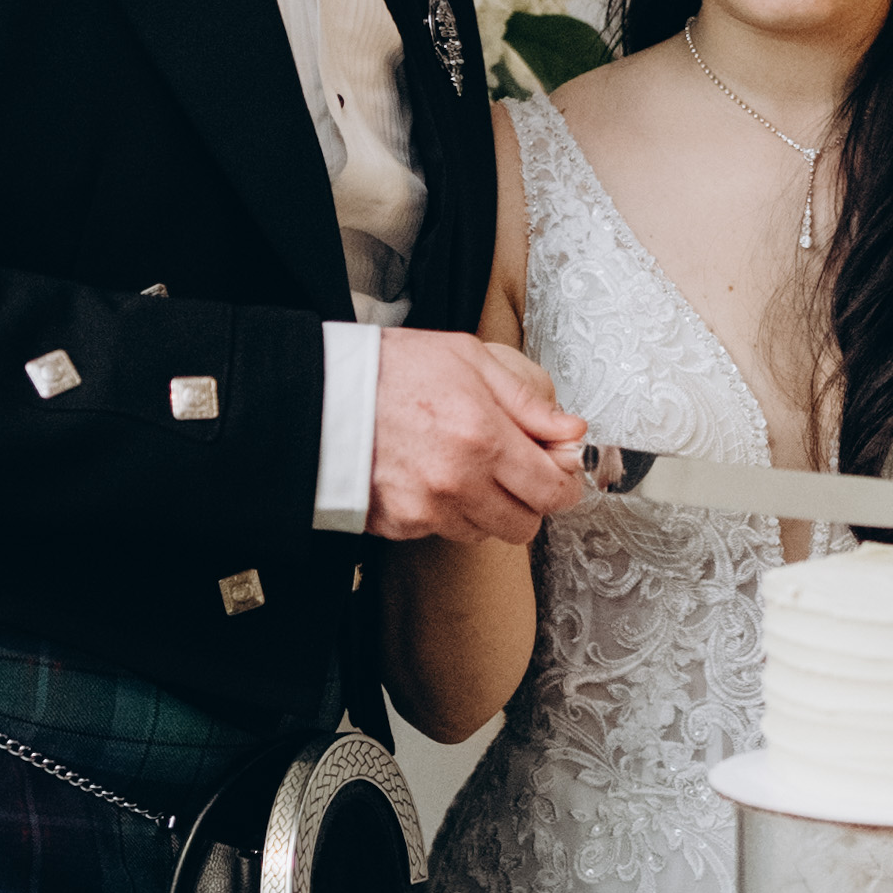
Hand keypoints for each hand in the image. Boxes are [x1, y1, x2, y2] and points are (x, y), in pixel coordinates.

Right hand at [365, 331, 591, 547]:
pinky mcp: (400, 525)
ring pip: (486, 533)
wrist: (320, 394)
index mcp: (483, 437)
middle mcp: (459, 482)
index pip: (552, 491)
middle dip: (529, 500)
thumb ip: (527, 401)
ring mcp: (428, 509)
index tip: (559, 470)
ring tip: (466, 468)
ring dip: (488, 508)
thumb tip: (571, 430)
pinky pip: (444, 531)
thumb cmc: (391, 369)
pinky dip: (448, 511)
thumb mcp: (469, 360)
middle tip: (516, 471)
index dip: (565, 483)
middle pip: (525, 524)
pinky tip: (431, 476)